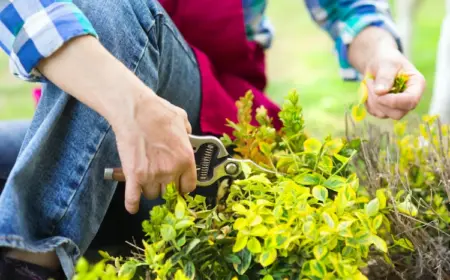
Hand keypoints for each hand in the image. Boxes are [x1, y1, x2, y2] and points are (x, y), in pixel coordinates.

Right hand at [37, 36, 196, 213]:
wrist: (135, 110)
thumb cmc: (158, 112)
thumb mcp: (182, 120)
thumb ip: (187, 132)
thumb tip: (187, 135)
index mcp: (186, 159)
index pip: (189, 186)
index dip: (184, 187)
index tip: (180, 186)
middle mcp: (171, 170)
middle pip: (171, 193)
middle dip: (167, 189)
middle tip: (161, 181)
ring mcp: (152, 175)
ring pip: (153, 195)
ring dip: (150, 190)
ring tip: (146, 182)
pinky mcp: (134, 176)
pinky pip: (133, 198)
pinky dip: (132, 205)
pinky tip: (132, 207)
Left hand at [364, 48, 425, 119]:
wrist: (378, 63)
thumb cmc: (386, 60)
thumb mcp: (387, 64)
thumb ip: (385, 76)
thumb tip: (380, 92)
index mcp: (417, 85)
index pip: (411, 101)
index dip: (394, 101)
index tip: (378, 92)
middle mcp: (410, 99)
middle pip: (398, 113)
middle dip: (380, 101)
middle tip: (370, 82)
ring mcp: (398, 107)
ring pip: (384, 114)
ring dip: (371, 99)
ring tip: (369, 83)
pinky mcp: (385, 110)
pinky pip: (374, 112)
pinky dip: (367, 102)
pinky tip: (369, 90)